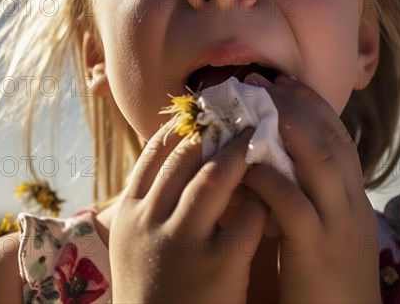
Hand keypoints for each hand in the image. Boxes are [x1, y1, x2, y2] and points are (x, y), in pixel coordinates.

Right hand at [109, 121, 268, 302]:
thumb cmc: (151, 287)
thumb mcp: (137, 240)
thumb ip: (152, 200)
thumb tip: (178, 153)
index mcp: (129, 212)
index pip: (153, 152)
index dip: (182, 127)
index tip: (204, 113)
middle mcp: (150, 221)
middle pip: (186, 157)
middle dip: (216, 131)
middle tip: (239, 113)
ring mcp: (183, 242)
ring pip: (216, 178)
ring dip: (240, 154)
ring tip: (258, 137)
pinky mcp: (217, 266)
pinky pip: (246, 217)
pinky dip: (261, 198)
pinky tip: (270, 191)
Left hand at [242, 74, 380, 303]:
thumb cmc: (325, 280)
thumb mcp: (325, 229)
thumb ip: (308, 194)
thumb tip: (272, 159)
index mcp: (354, 198)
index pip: (338, 137)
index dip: (312, 105)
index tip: (285, 81)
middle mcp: (352, 205)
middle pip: (330, 139)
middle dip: (297, 105)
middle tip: (264, 83)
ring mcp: (339, 227)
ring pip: (321, 162)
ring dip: (288, 129)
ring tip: (258, 105)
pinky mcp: (317, 252)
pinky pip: (294, 205)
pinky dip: (271, 180)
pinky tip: (247, 166)